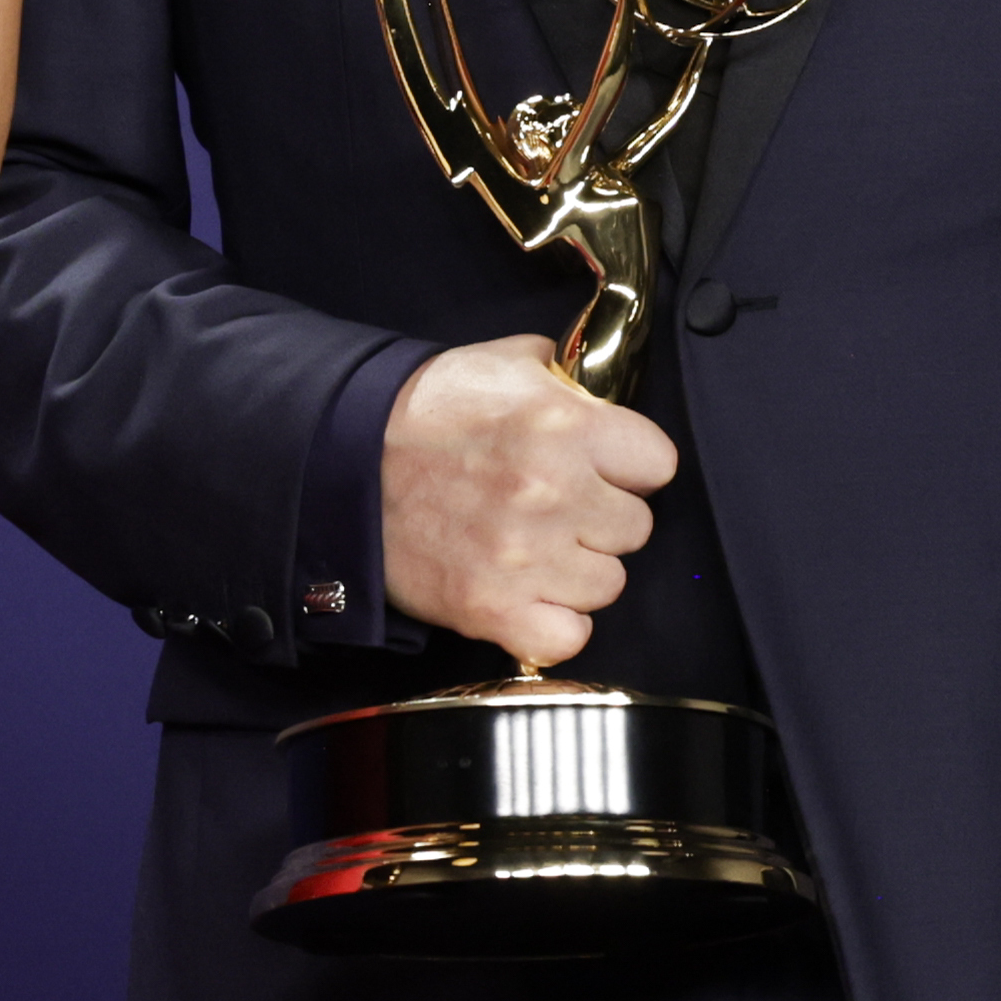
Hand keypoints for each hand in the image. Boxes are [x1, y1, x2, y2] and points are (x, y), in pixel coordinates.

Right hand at [378, 336, 674, 669]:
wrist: (341, 463)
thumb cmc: (420, 412)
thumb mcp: (502, 363)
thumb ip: (566, 378)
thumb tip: (605, 392)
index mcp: (564, 426)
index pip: (658, 464)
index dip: (631, 466)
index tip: (606, 468)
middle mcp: (553, 493)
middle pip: (636, 528)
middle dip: (602, 518)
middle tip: (560, 507)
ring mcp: (524, 557)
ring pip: (607, 584)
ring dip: (578, 570)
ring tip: (537, 547)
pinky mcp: (491, 608)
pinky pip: (568, 637)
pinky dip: (553, 623)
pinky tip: (529, 593)